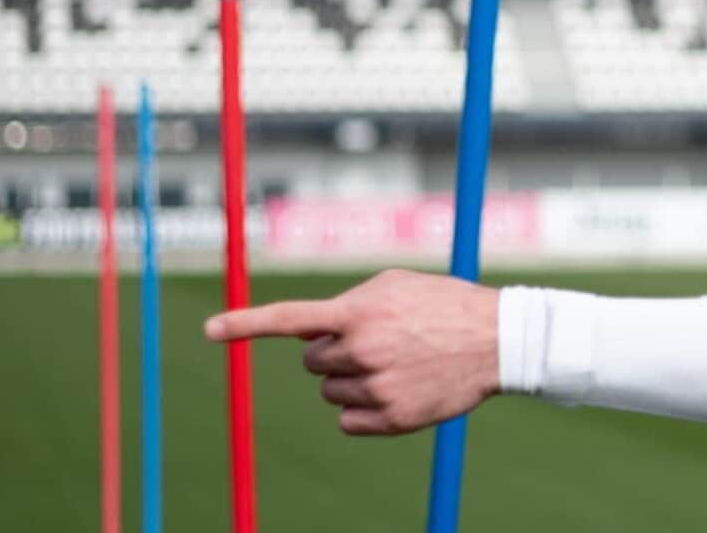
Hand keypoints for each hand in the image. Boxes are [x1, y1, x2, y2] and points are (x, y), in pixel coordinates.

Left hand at [205, 268, 499, 434]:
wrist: (497, 340)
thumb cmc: (443, 305)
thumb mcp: (394, 285)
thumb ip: (349, 302)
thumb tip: (310, 328)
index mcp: (357, 313)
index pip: (288, 319)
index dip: (244, 324)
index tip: (209, 330)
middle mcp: (361, 351)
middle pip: (312, 362)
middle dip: (333, 353)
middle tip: (375, 343)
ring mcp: (376, 387)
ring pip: (329, 392)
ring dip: (351, 380)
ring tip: (395, 363)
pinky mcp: (391, 418)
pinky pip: (348, 420)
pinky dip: (362, 410)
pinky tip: (396, 389)